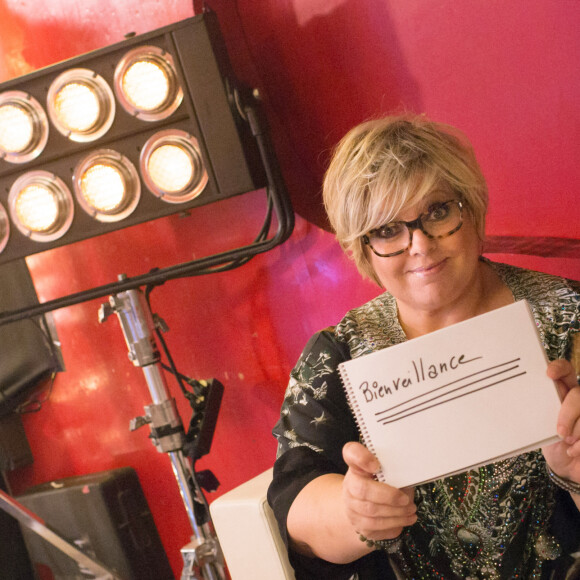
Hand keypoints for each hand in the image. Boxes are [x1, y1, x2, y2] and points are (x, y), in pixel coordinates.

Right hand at [342, 441, 416, 541]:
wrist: (364, 507)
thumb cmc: (380, 485)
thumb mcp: (386, 473)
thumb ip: (394, 470)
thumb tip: (411, 475)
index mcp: (357, 466)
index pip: (351, 453)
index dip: (362, 458)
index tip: (376, 464)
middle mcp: (349, 485)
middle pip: (362, 490)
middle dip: (389, 496)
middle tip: (406, 499)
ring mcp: (351, 508)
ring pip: (372, 513)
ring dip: (396, 513)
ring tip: (412, 510)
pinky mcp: (359, 526)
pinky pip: (377, 528)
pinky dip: (395, 524)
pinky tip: (406, 519)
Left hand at [542, 359, 579, 481]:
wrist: (565, 468)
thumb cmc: (552, 444)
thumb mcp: (540, 427)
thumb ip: (538, 410)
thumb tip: (521, 400)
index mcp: (563, 393)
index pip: (565, 370)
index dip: (559, 368)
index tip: (549, 374)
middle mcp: (578, 399)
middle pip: (578, 394)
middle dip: (568, 412)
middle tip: (560, 431)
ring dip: (578, 431)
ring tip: (568, 443)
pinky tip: (574, 451)